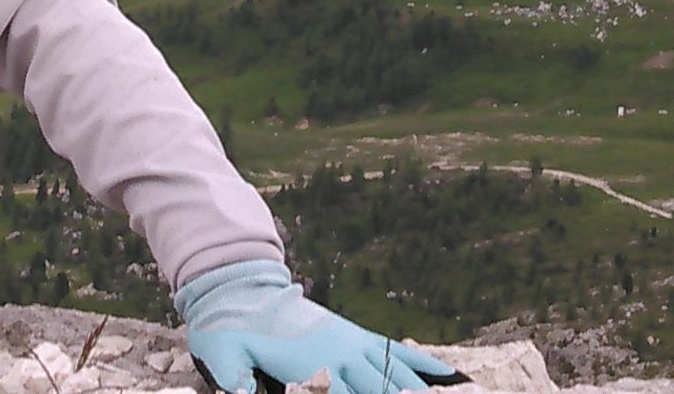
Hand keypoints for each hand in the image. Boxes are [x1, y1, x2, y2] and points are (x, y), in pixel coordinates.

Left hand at [175, 260, 464, 393]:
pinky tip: (450, 378)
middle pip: (387, 390)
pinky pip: (395, 352)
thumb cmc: (228, 330)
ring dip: (424, 392)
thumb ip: (234, 382)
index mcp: (314, 368)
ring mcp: (352, 345)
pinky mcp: (355, 337)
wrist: (239, 289)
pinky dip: (424, 366)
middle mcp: (341, 356)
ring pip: (399, 374)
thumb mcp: (222, 357)